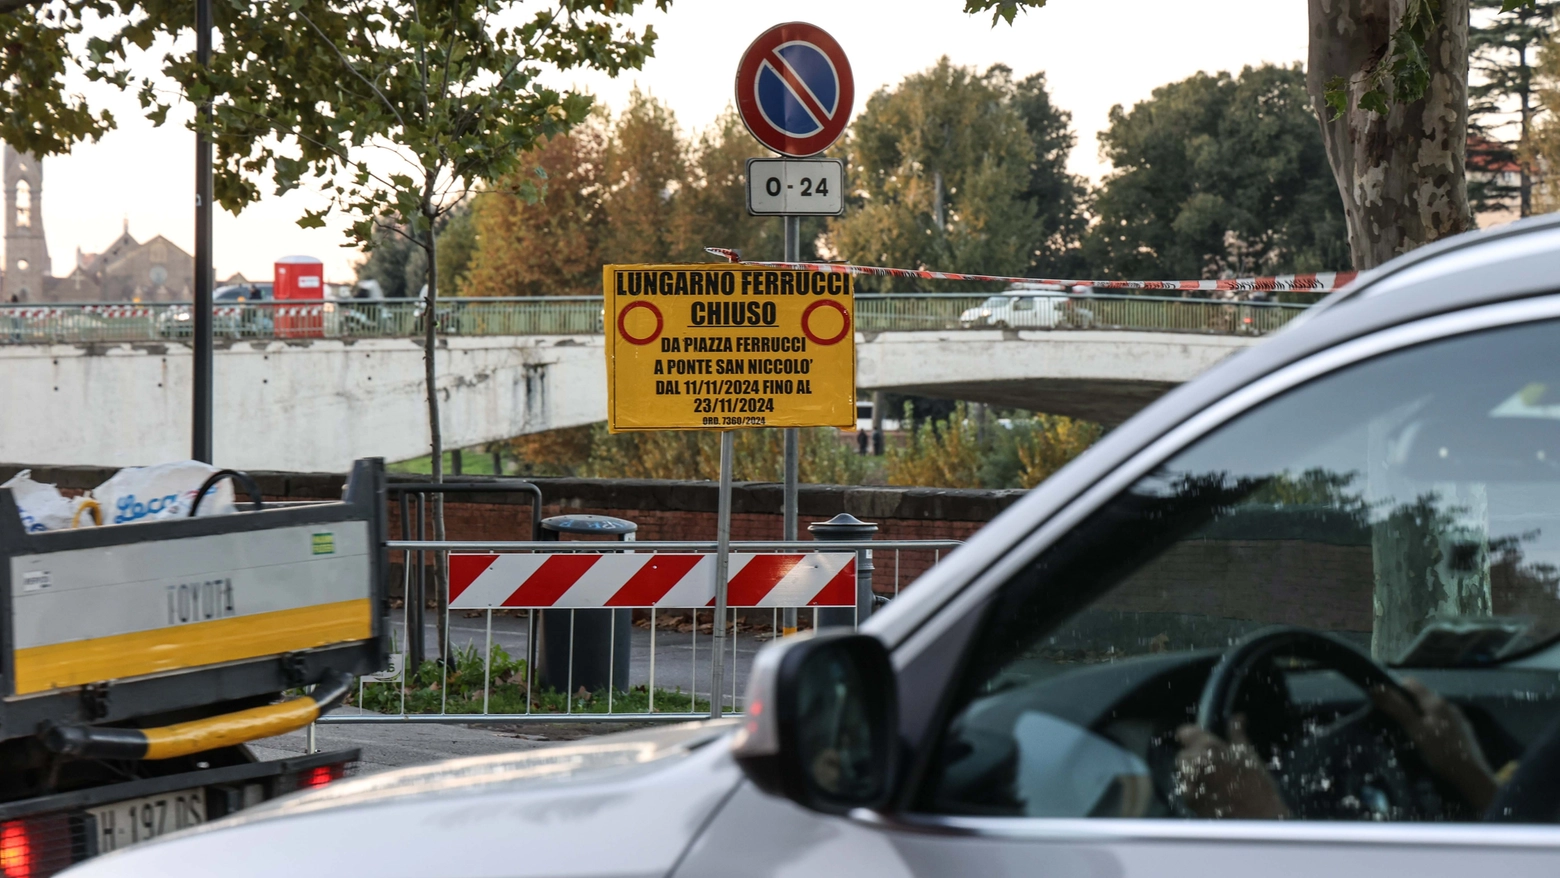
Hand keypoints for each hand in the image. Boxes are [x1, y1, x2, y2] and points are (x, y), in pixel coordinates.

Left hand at [1174, 715, 1290, 818]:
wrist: (1258, 819)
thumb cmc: (1257, 784)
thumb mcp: (1248, 754)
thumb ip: (1237, 733)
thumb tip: (1238, 716)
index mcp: (1208, 747)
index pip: (1185, 732)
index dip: (1191, 735)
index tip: (1198, 739)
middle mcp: (1194, 762)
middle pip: (1183, 754)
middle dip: (1194, 758)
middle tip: (1214, 766)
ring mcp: (1189, 781)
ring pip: (1183, 772)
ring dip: (1193, 773)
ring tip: (1215, 782)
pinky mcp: (1187, 799)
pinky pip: (1185, 788)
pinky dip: (1194, 788)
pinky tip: (1212, 794)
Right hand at [1371, 677, 1496, 810]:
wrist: (1473, 777)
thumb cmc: (1442, 753)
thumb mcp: (1415, 730)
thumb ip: (1396, 708)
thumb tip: (1375, 688)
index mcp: (1436, 702)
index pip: (1410, 683)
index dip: (1394, 688)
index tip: (1384, 703)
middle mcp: (1448, 705)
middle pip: (1421, 697)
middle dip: (1406, 705)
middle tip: (1393, 722)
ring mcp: (1458, 719)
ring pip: (1431, 711)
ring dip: (1419, 717)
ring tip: (1410, 734)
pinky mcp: (1463, 732)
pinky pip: (1442, 722)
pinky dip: (1431, 727)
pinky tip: (1430, 743)